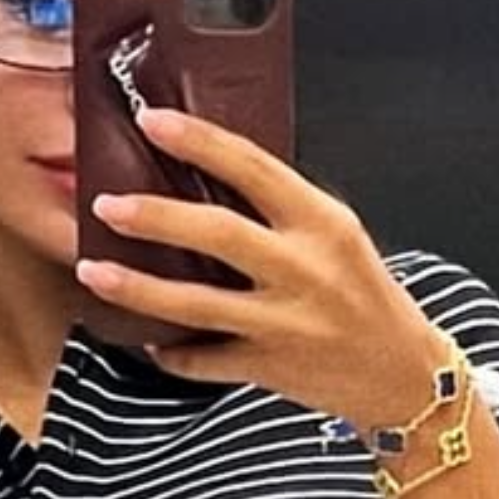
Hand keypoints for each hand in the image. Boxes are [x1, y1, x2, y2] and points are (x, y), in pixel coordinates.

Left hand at [75, 107, 448, 431]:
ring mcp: (285, 323)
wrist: (404, 376)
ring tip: (93, 271)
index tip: (152, 121)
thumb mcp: (337, 235)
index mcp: (323, 223)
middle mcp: (305, 269)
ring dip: (138, 288)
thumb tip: (206, 173)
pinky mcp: (270, 368)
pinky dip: (171, 352)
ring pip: (197, 304)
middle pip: (218, 233)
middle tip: (105, 204)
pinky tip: (146, 339)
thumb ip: (282, 210)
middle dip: (154, 217)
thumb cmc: (365, 298)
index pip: (254, 167)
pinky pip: (205, 360)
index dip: (199, 141)